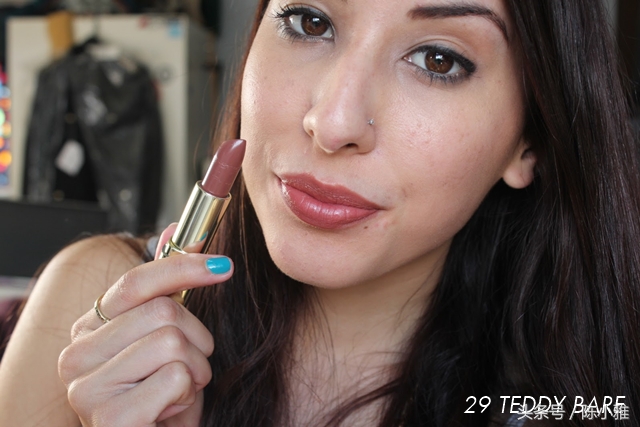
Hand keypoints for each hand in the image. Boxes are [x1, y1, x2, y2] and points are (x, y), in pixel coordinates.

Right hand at [58, 227, 231, 425]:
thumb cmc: (160, 395)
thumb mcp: (163, 338)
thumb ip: (163, 288)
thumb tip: (172, 230)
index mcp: (88, 329)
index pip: (136, 282)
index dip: (183, 267)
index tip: (222, 266)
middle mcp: (76, 355)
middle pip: (164, 311)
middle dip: (197, 338)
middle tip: (189, 365)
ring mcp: (87, 389)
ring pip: (174, 342)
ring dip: (196, 369)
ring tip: (178, 390)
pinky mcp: (110, 419)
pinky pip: (176, 379)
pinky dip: (189, 395)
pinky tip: (170, 411)